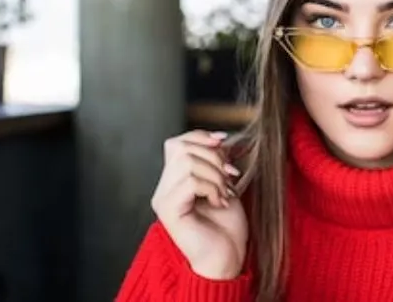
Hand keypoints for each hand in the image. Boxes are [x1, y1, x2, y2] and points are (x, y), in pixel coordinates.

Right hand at [151, 130, 247, 278]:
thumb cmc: (226, 225)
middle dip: (213, 157)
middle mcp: (163, 188)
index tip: (223, 142)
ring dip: (215, 175)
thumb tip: (219, 140)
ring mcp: (163, 199)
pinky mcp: (169, 210)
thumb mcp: (223, 183)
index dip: (200, 137)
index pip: (177, 143)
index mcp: (174, 180)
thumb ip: (215, 162)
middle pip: (181, 148)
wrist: (226, 256)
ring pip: (187, 162)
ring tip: (224, 194)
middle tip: (228, 177)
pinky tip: (218, 203)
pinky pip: (190, 181)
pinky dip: (211, 188)